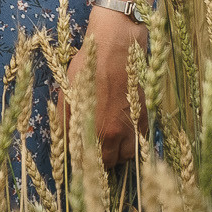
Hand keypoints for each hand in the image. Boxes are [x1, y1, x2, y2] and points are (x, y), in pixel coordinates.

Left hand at [57, 7, 148, 165]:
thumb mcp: (68, 94)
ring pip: (127, 156)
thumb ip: (67, 122)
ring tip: (110, 144)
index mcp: (93, 130)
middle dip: (101, 161)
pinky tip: (124, 133)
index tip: (81, 159)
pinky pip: (140, 142)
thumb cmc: (88, 68)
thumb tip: (66, 140)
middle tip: (95, 152)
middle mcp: (115, 134)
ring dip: (118, 154)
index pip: (89, 161)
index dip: (84, 162)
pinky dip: (133, 143)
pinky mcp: (144, 117)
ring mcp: (132, 127)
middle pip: (109, 163)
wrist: (116, 49)